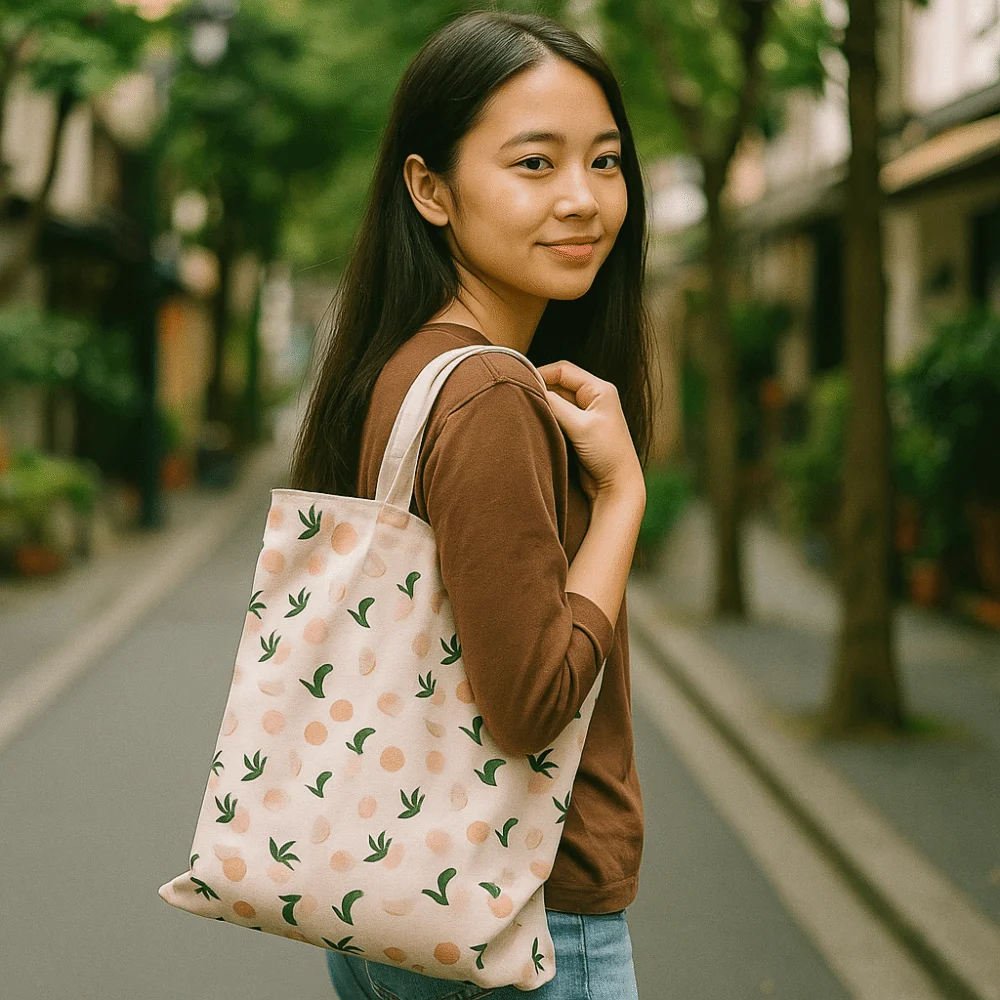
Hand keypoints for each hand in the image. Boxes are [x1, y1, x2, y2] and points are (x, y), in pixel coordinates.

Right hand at [535, 360, 643, 504]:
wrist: (617, 485)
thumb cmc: (607, 453)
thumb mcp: (580, 426)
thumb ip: (556, 405)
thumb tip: (532, 388)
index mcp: (599, 389)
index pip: (563, 370)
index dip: (541, 373)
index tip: (521, 383)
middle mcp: (594, 397)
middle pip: (559, 383)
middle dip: (540, 388)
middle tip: (519, 397)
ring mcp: (587, 413)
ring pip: (557, 400)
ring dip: (543, 404)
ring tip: (525, 410)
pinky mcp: (580, 429)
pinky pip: (559, 415)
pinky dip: (547, 416)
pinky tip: (536, 422)